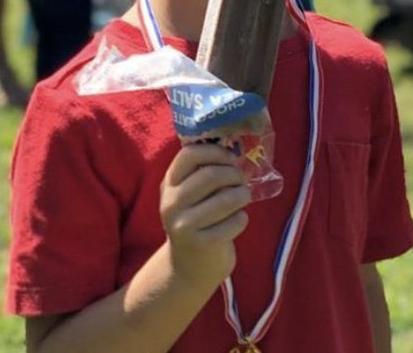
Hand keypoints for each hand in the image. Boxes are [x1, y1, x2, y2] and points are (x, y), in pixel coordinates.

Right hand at [160, 142, 250, 289]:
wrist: (189, 268)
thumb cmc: (198, 219)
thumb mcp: (191, 193)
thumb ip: (205, 170)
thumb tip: (235, 145)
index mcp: (169, 184)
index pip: (189, 154)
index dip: (215, 151)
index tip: (230, 158)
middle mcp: (171, 204)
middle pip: (212, 175)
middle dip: (235, 174)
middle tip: (241, 180)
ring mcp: (183, 226)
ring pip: (226, 198)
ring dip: (243, 195)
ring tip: (242, 198)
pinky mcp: (201, 244)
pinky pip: (235, 221)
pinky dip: (242, 218)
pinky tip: (236, 221)